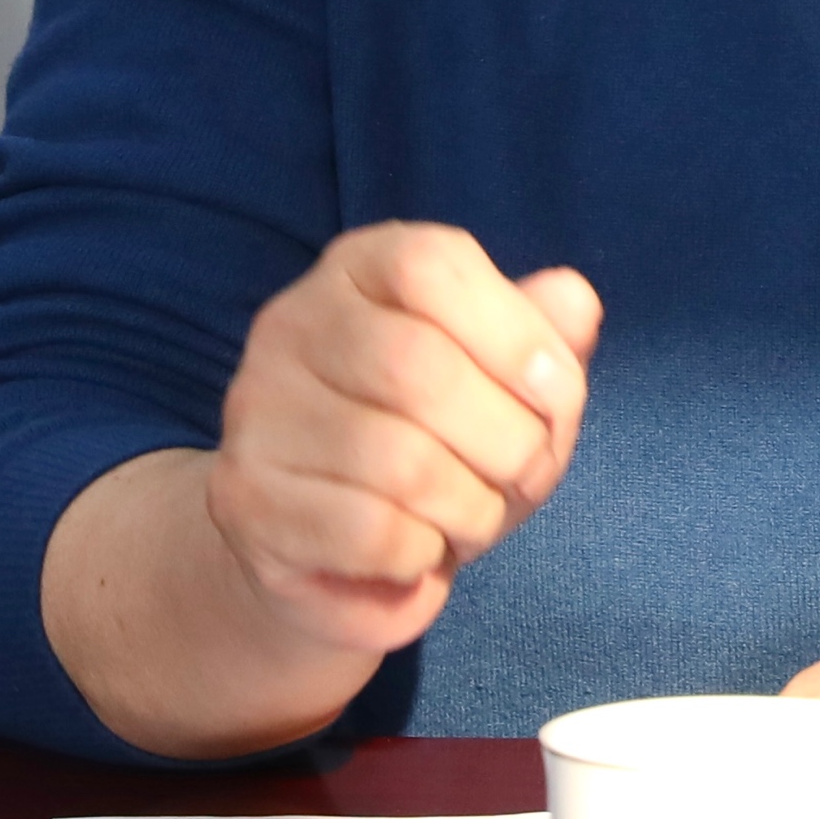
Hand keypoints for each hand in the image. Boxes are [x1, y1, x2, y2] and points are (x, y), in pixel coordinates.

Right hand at [203, 223, 602, 660]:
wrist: (333, 553)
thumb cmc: (436, 447)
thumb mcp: (505, 383)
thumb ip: (544, 336)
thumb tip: (573, 300)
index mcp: (360, 267)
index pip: (432, 265)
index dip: (516, 335)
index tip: (557, 398)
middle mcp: (293, 323)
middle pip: (419, 367)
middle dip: (508, 440)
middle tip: (526, 477)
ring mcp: (257, 410)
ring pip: (400, 462)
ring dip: (473, 508)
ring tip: (474, 518)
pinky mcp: (246, 498)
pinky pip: (369, 532)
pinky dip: (423, 553)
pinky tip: (420, 550)